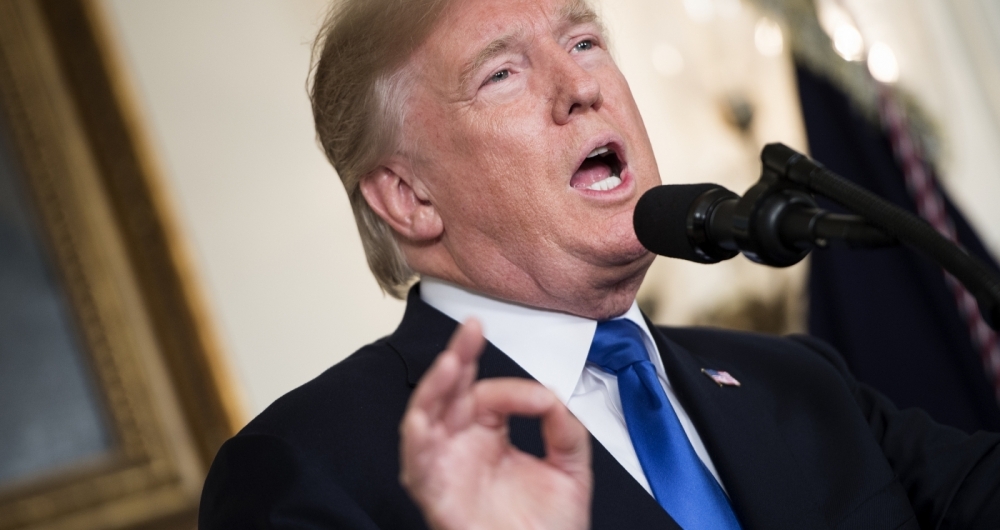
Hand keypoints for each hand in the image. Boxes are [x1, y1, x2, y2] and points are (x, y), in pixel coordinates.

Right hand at [399, 319, 591, 529]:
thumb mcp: (570, 468)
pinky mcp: (435, 494)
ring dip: (434, 388)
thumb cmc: (550, 529)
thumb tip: (551, 394)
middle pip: (449, 392)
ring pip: (425, 417)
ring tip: (451, 361)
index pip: (488, 394)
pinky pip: (416, 461)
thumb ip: (564, 427)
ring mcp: (446, 468)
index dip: (512, 388)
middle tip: (470, 329)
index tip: (541, 400)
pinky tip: (426, 413)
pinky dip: (417, 435)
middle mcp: (462, 447)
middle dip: (457, 357)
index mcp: (489, 437)